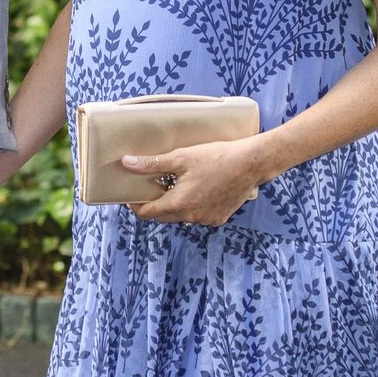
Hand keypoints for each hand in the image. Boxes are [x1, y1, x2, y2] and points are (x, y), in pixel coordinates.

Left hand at [122, 137, 261, 225]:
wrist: (251, 164)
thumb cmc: (216, 157)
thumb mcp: (181, 157)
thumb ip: (152, 163)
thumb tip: (126, 163)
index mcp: (180, 204)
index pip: (148, 213)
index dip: (135, 205)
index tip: (130, 195)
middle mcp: (192, 217)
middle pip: (163, 216)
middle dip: (152, 205)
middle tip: (148, 188)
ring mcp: (207, 219)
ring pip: (181, 217)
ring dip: (173, 206)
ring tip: (171, 186)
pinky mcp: (220, 218)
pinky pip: (198, 216)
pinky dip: (191, 206)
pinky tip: (195, 190)